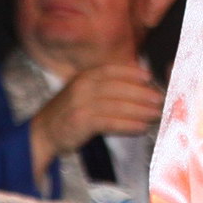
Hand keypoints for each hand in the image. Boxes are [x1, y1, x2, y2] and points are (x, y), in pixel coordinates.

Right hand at [28, 64, 164, 174]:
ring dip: (140, 110)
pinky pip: (110, 122)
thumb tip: (139, 84)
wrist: (43, 132)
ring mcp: (81, 104)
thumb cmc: (70, 111)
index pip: (112, 70)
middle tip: (159, 99)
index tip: (149, 77)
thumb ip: (105, 86)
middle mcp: (83, 87)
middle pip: (119, 87)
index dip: (132, 72)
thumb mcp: (84, 91)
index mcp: (85, 76)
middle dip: (142, 93)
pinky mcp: (81, 122)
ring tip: (155, 114)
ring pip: (117, 105)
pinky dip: (128, 124)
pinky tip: (141, 127)